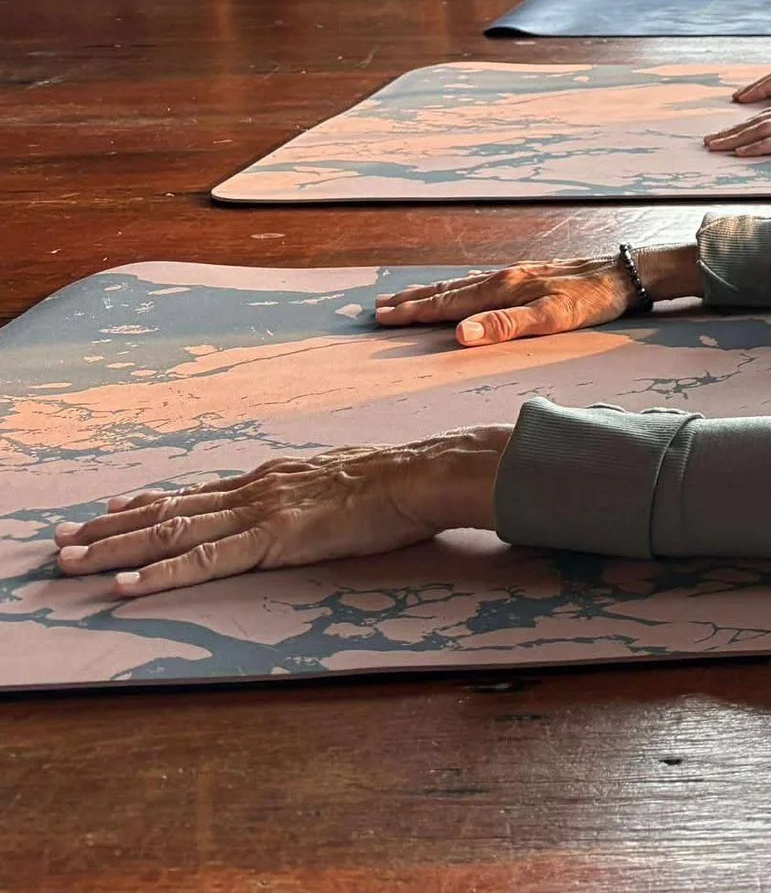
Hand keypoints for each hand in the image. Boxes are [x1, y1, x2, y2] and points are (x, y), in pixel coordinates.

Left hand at [51, 426, 510, 597]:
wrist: (419, 475)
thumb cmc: (396, 481)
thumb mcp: (342, 480)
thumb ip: (312, 493)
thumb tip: (308, 503)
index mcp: (271, 479)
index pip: (196, 492)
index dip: (148, 502)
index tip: (109, 509)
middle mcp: (254, 490)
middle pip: (169, 510)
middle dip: (110, 527)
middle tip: (61, 540)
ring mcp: (259, 512)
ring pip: (172, 532)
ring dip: (116, 549)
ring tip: (71, 562)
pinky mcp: (271, 539)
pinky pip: (204, 560)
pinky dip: (160, 574)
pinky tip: (126, 586)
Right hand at [373, 247, 701, 345]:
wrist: (623, 275)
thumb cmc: (590, 300)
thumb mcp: (550, 318)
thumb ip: (504, 326)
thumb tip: (459, 334)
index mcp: (504, 288)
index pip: (449, 304)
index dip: (415, 313)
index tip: (382, 318)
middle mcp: (504, 277)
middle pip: (448, 291)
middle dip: (412, 301)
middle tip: (378, 308)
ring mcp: (515, 275)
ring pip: (461, 284)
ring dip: (430, 293)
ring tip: (404, 297)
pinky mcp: (527, 276)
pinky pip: (479, 282)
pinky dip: (456, 288)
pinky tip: (457, 290)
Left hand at [706, 91, 770, 155]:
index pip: (770, 113)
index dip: (745, 124)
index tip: (725, 134)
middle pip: (761, 119)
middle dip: (732, 132)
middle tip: (709, 142)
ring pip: (766, 128)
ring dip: (737, 139)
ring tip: (717, 148)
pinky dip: (760, 146)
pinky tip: (744, 152)